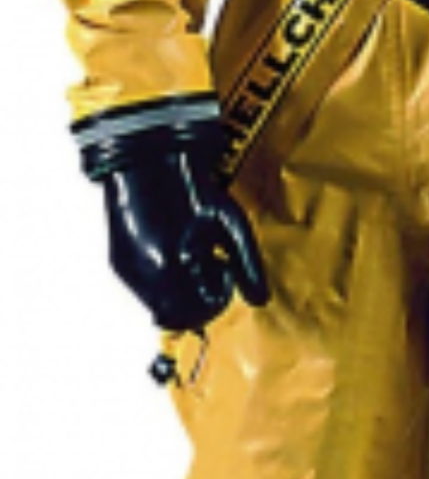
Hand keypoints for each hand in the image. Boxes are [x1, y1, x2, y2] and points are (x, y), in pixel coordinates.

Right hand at [103, 144, 268, 330]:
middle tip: (208, 264)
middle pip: (179, 318)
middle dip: (198, 299)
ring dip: (179, 292)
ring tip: (188, 253)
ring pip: (159, 308)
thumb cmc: (191, 187)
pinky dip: (161, 281)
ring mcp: (128, 273)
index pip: (202, 313)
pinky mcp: (117, 265)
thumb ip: (248, 265)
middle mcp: (145, 278)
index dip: (219, 294)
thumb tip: (261, 300)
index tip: (222, 265)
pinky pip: (143, 291)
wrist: (149, 159)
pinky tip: (169, 249)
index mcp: (173, 268)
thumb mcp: (230, 222)